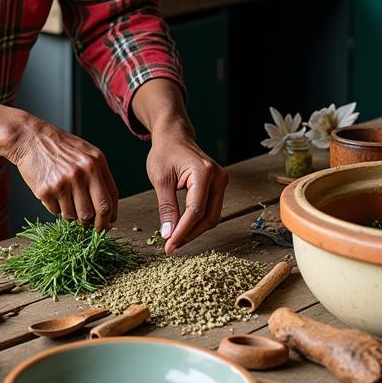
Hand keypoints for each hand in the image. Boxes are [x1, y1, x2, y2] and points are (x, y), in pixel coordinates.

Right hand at [8, 116, 118, 230]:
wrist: (30, 138)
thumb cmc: (60, 147)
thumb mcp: (86, 153)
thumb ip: (99, 175)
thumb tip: (108, 208)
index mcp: (95, 162)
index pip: (110, 198)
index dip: (110, 216)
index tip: (108, 224)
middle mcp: (82, 172)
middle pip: (96, 212)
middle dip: (96, 226)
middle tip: (92, 229)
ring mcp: (63, 182)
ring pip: (74, 216)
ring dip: (72, 215)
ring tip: (66, 199)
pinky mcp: (46, 190)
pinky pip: (56, 211)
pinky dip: (56, 207)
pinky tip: (52, 192)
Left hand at [146, 128, 227, 253]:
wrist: (174, 136)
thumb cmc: (165, 152)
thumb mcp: (161, 179)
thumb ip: (167, 208)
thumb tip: (168, 234)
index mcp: (204, 172)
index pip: (195, 210)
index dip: (183, 231)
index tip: (169, 246)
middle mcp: (218, 177)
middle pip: (208, 217)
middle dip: (190, 234)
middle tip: (171, 246)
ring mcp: (221, 181)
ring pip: (212, 216)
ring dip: (194, 230)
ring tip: (175, 239)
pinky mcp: (218, 186)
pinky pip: (211, 209)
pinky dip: (197, 221)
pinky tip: (183, 228)